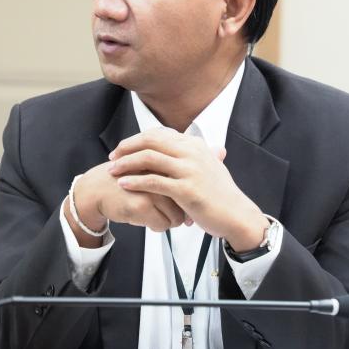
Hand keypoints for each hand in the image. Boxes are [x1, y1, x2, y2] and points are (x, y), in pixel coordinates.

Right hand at [65, 161, 186, 247]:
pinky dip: (156, 226)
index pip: (188, 186)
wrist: (96, 189)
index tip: (185, 208)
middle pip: (185, 204)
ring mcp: (151, 189)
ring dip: (167, 221)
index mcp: (164, 163)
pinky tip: (144, 219)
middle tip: (168, 214)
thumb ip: (172, 176)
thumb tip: (196, 189)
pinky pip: (162, 225)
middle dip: (180, 214)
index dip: (188, 201)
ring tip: (153, 214)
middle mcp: (160, 174)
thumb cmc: (124, 180)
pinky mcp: (141, 205)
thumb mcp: (150, 170)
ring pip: (176, 217)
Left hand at [108, 128, 268, 251]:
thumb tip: (182, 143)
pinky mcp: (187, 190)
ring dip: (126, 163)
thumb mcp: (209, 166)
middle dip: (127, 147)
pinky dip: (135, 181)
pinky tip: (123, 184)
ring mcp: (190, 170)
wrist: (236, 215)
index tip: (123, 148)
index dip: (137, 139)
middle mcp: (192, 152)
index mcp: (195, 144)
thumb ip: (194, 154)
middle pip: (150, 141)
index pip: (159, 133)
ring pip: (149, 158)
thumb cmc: (221, 194)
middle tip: (112, 157)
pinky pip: (154, 181)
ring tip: (112, 170)